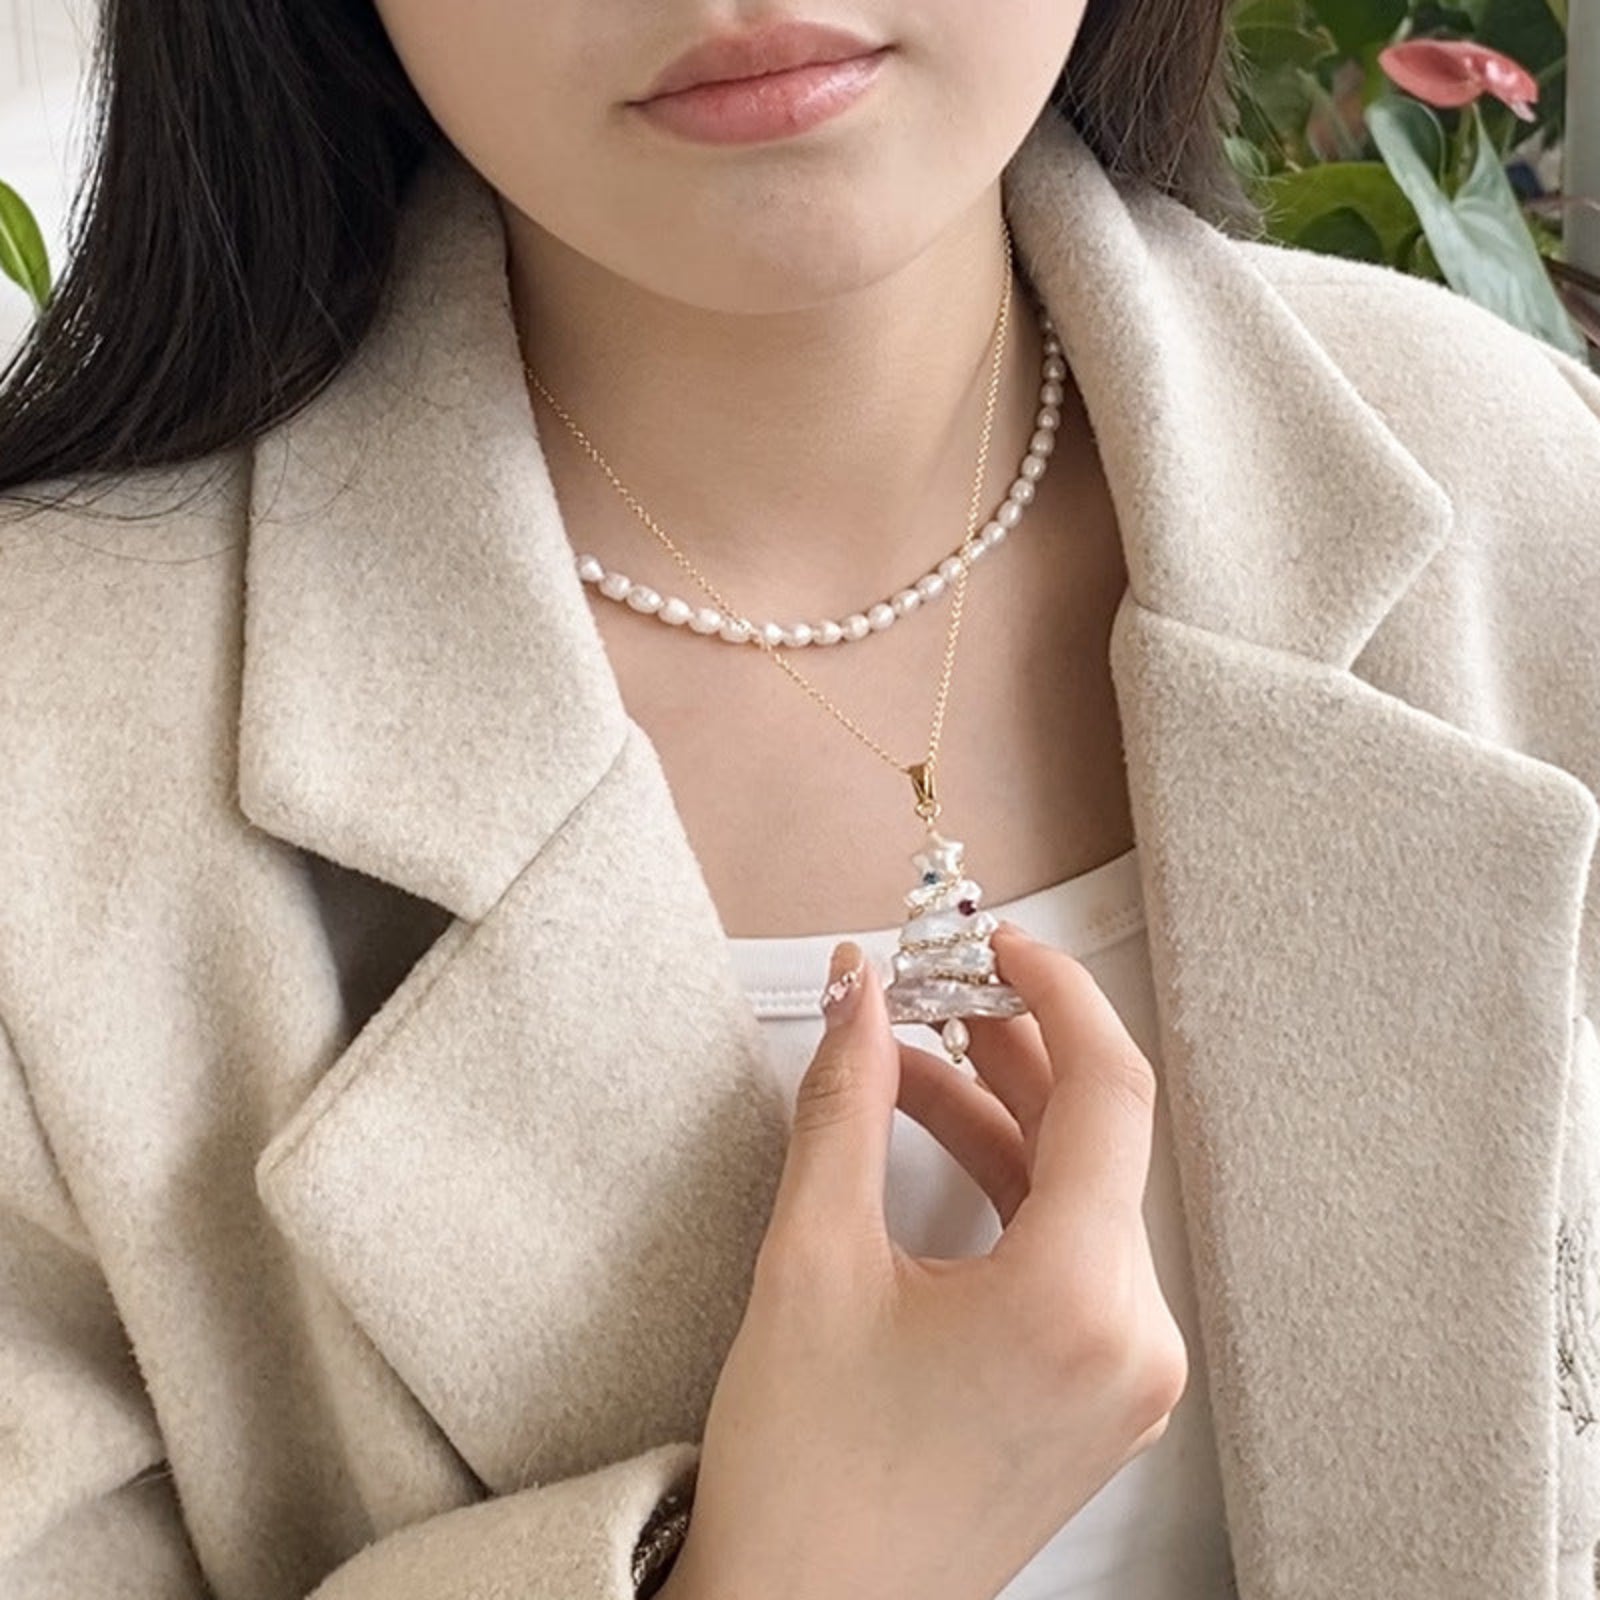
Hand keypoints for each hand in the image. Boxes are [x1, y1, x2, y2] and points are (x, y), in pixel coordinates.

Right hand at [661, 924, 1186, 1599]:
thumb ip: (844, 1104)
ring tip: (913, 1057)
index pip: (1109, 1092)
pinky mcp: (1096, 1393)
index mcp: (1079, 1302)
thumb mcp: (810, 1262)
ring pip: (1081, 1191)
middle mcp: (1131, 1339)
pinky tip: (938, 1139)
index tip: (996, 943)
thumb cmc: (805, 1477)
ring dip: (1002, 1114)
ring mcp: (1123, 1375)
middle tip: (935, 984)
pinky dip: (1009, 1186)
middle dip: (1014, 1045)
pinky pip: (1070, 1250)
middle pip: (1099, 1136)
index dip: (1054, 992)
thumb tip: (856, 995)